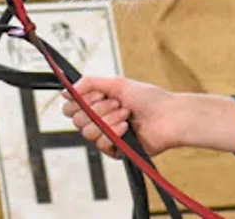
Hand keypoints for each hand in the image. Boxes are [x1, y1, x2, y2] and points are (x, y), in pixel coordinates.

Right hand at [60, 76, 180, 157]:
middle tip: (116, 102)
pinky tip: (127, 127)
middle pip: (76, 120)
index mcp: (97, 104)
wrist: (168, 116)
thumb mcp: (116, 83)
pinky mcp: (115, 151)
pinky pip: (102, 145)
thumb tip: (67, 90)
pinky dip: (113, 133)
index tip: (94, 94)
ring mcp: (106, 136)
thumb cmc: (148, 98)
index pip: (70, 107)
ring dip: (107, 119)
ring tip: (125, 113)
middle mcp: (99, 120)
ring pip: (87, 132)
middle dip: (97, 109)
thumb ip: (89, 83)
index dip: (78, 101)